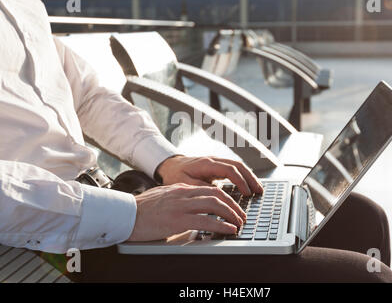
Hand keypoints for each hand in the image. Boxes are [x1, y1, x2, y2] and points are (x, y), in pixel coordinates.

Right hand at [127, 183, 246, 241]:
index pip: (211, 189)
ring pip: (215, 205)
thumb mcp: (162, 196)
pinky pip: (206, 221)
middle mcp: (184, 194)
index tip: (233, 207)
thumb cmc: (140, 208)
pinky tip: (229, 229)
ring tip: (239, 223)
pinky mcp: (178, 220)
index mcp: (181, 188)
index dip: (226, 198)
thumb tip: (191, 204)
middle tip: (241, 215)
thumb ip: (178, 197)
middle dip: (233, 205)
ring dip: (232, 214)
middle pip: (217, 194)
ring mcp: (181, 206)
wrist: (124, 213)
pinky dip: (222, 225)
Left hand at [156, 156, 262, 195]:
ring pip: (238, 166)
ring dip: (249, 177)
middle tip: (259, 191)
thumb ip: (199, 188)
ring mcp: (217, 162)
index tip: (246, 193)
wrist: (170, 165)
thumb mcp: (183, 183)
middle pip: (238, 165)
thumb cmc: (175, 174)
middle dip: (250, 178)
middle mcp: (214, 160)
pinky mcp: (217, 167)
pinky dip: (244, 177)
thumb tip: (215, 196)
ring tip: (258, 190)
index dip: (240, 181)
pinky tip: (249, 187)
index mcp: (206, 163)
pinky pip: (234, 169)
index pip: (229, 169)